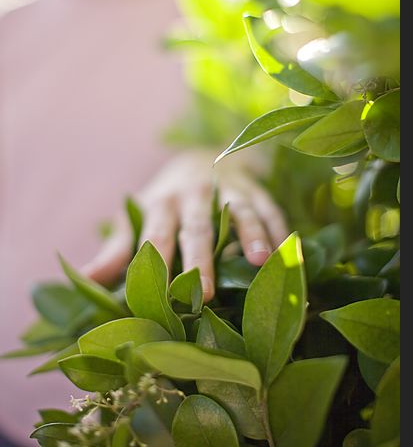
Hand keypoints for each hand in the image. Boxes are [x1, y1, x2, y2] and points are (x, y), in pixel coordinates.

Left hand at [81, 150, 287, 300]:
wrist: (199, 159)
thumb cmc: (164, 201)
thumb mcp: (137, 217)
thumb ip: (118, 248)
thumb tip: (84, 278)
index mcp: (162, 204)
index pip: (157, 235)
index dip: (159, 263)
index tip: (161, 294)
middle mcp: (194, 193)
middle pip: (198, 226)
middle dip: (202, 257)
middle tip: (206, 292)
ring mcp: (228, 189)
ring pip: (240, 211)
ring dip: (250, 234)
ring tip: (260, 260)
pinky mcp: (255, 189)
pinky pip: (270, 207)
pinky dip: (279, 228)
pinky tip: (287, 251)